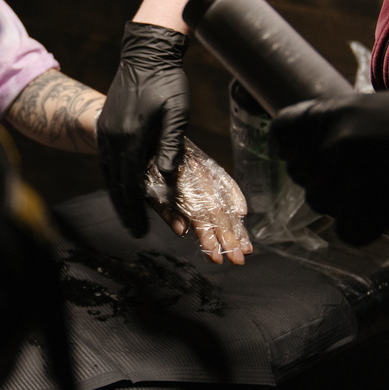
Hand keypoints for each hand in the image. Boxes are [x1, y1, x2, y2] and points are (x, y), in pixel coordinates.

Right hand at [96, 22, 190, 235]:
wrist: (146, 53)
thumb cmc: (167, 81)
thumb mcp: (176, 112)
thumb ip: (170, 144)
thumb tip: (166, 175)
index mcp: (128, 135)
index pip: (129, 181)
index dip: (135, 208)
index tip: (141, 229)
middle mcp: (111, 136)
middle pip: (115, 182)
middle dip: (125, 210)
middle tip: (135, 232)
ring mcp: (106, 131)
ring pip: (108, 173)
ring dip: (118, 196)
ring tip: (129, 217)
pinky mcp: (106, 125)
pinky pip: (107, 160)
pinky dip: (113, 178)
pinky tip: (121, 188)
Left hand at [145, 139, 252, 263]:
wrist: (146, 130)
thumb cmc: (141, 165)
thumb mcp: (146, 188)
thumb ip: (165, 210)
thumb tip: (182, 231)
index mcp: (180, 184)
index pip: (199, 217)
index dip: (208, 238)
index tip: (216, 257)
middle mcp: (197, 177)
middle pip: (217, 212)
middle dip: (229, 238)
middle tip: (239, 259)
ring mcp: (204, 170)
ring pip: (224, 201)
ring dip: (236, 225)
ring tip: (247, 246)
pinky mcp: (206, 164)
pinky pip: (225, 180)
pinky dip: (235, 195)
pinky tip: (242, 211)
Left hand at [272, 81, 388, 242]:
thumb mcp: (388, 102)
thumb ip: (352, 119)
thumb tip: (332, 134)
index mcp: (336, 111)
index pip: (283, 132)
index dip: (295, 146)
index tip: (311, 152)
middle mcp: (335, 144)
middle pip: (304, 175)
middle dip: (326, 179)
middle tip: (360, 178)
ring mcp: (352, 180)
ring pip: (324, 205)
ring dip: (346, 205)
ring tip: (381, 194)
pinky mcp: (374, 212)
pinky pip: (348, 231)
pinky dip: (365, 229)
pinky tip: (388, 216)